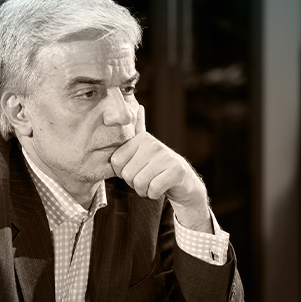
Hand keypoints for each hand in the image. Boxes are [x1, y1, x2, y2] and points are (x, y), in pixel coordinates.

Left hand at [110, 105, 211, 231]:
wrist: (185, 183)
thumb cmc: (158, 168)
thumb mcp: (144, 150)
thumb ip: (138, 130)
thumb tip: (139, 107)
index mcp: (141, 139)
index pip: (115, 162)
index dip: (123, 173)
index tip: (136, 170)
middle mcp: (152, 144)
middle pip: (127, 174)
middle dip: (134, 184)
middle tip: (147, 179)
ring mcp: (165, 156)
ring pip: (139, 183)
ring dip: (144, 190)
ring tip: (153, 183)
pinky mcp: (176, 170)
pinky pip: (153, 189)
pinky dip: (155, 194)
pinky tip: (162, 188)